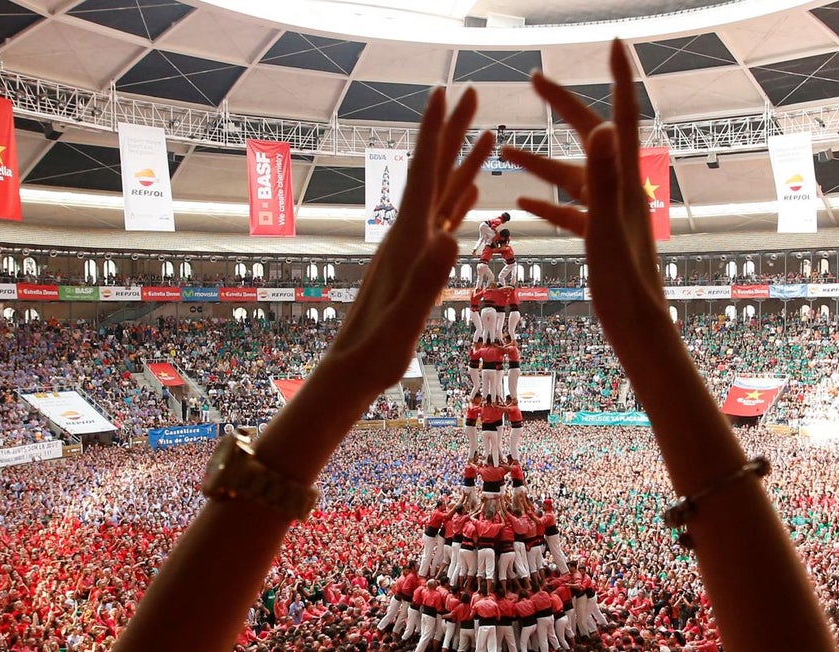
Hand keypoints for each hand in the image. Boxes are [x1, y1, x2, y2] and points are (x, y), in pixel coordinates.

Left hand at [312, 88, 492, 399]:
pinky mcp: (418, 265)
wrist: (352, 372)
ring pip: (442, 192)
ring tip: (487, 134)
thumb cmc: (377, 352)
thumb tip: (452, 236)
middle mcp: (408, 235)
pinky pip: (443, 220)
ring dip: (462, 160)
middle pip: (434, 171)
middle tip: (473, 93)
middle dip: (453, 130)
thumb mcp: (406, 319)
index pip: (424, 173)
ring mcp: (413, 249)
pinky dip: (460, 199)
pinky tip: (472, 192)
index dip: (436, 132)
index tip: (447, 92)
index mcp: (408, 240)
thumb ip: (428, 279)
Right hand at [502, 40, 667, 376]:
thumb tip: (600, 127)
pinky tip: (527, 206)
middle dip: (563, 107)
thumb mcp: (606, 229)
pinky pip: (573, 213)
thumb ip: (603, 177)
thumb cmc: (625, 286)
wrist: (639, 330)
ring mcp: (611, 215)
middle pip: (591, 137)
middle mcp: (622, 191)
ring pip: (573, 178)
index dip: (617, 77)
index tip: (612, 42)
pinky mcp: (602, 239)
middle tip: (535, 80)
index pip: (621, 117)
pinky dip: (550, 204)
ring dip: (540, 163)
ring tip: (505, 151)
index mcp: (626, 182)